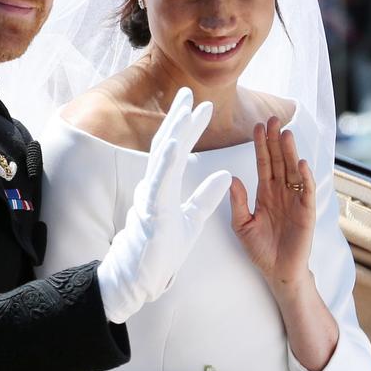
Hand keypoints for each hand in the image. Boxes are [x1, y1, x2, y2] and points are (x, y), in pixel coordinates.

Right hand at [96, 88, 230, 323]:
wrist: (143, 277)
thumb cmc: (162, 250)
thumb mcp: (193, 220)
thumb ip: (207, 197)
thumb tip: (227, 175)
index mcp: (165, 186)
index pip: (178, 150)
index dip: (189, 127)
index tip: (202, 106)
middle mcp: (155, 186)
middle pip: (167, 145)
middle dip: (178, 118)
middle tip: (188, 92)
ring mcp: (151, 196)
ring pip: (162, 158)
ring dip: (173, 132)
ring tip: (184, 109)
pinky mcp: (151, 211)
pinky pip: (159, 182)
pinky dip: (167, 161)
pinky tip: (174, 143)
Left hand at [230, 116, 315, 293]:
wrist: (278, 272)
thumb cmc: (260, 249)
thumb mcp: (242, 225)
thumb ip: (237, 202)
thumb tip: (232, 178)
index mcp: (265, 193)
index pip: (263, 163)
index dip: (261, 145)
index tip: (256, 126)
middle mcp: (281, 192)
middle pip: (279, 161)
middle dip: (275, 140)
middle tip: (273, 118)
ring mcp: (295, 200)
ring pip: (293, 170)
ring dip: (290, 152)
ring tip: (286, 134)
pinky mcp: (307, 212)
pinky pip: (306, 191)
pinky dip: (305, 177)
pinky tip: (301, 163)